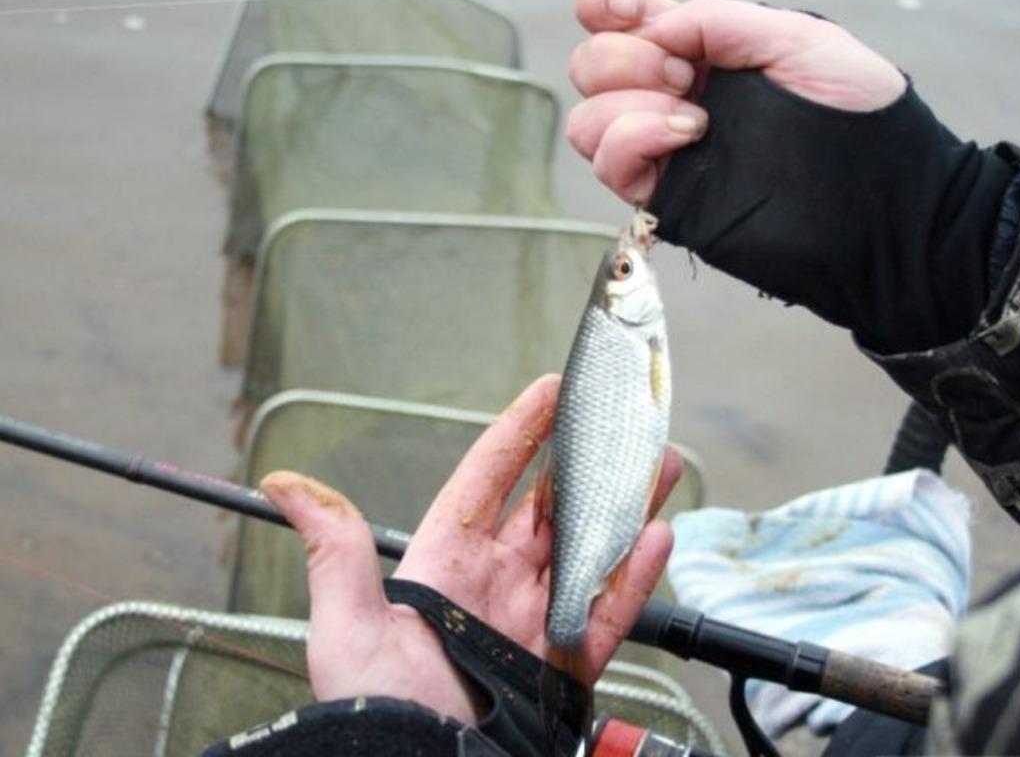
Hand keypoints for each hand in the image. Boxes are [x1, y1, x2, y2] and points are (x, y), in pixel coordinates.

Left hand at [260, 374, 680, 723]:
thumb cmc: (373, 706)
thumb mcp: (344, 622)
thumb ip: (334, 548)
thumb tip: (284, 483)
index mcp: (447, 562)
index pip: (490, 480)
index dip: (521, 433)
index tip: (550, 391)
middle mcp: (496, 583)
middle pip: (551, 507)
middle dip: (587, 462)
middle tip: (620, 424)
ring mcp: (534, 620)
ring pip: (589, 550)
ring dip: (624, 507)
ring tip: (656, 466)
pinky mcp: (564, 664)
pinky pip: (607, 612)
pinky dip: (633, 576)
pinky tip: (656, 537)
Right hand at [567, 0, 905, 203]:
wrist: (880, 201)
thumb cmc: (859, 117)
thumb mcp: (795, 38)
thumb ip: (717, 21)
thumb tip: (652, 30)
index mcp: (703, 51)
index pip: (621, 19)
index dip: (607, 5)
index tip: (628, 8)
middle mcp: (675, 98)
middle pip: (591, 65)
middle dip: (624, 57)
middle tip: (686, 73)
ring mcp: (667, 151)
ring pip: (588, 121)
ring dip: (626, 104)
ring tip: (692, 114)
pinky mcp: (669, 198)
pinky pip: (610, 165)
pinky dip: (631, 140)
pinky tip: (685, 135)